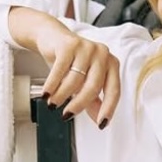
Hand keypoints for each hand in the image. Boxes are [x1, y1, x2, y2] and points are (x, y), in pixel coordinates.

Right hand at [12, 9, 120, 128]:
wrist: (52, 37)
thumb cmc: (71, 61)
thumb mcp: (84, 81)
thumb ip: (93, 100)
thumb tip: (99, 119)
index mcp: (111, 64)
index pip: (114, 90)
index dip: (108, 108)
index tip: (101, 124)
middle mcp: (102, 54)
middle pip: (93, 86)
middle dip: (79, 104)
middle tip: (67, 116)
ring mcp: (86, 47)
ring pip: (75, 79)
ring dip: (62, 95)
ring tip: (53, 103)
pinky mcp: (69, 44)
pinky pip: (60, 70)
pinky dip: (52, 85)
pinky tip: (47, 93)